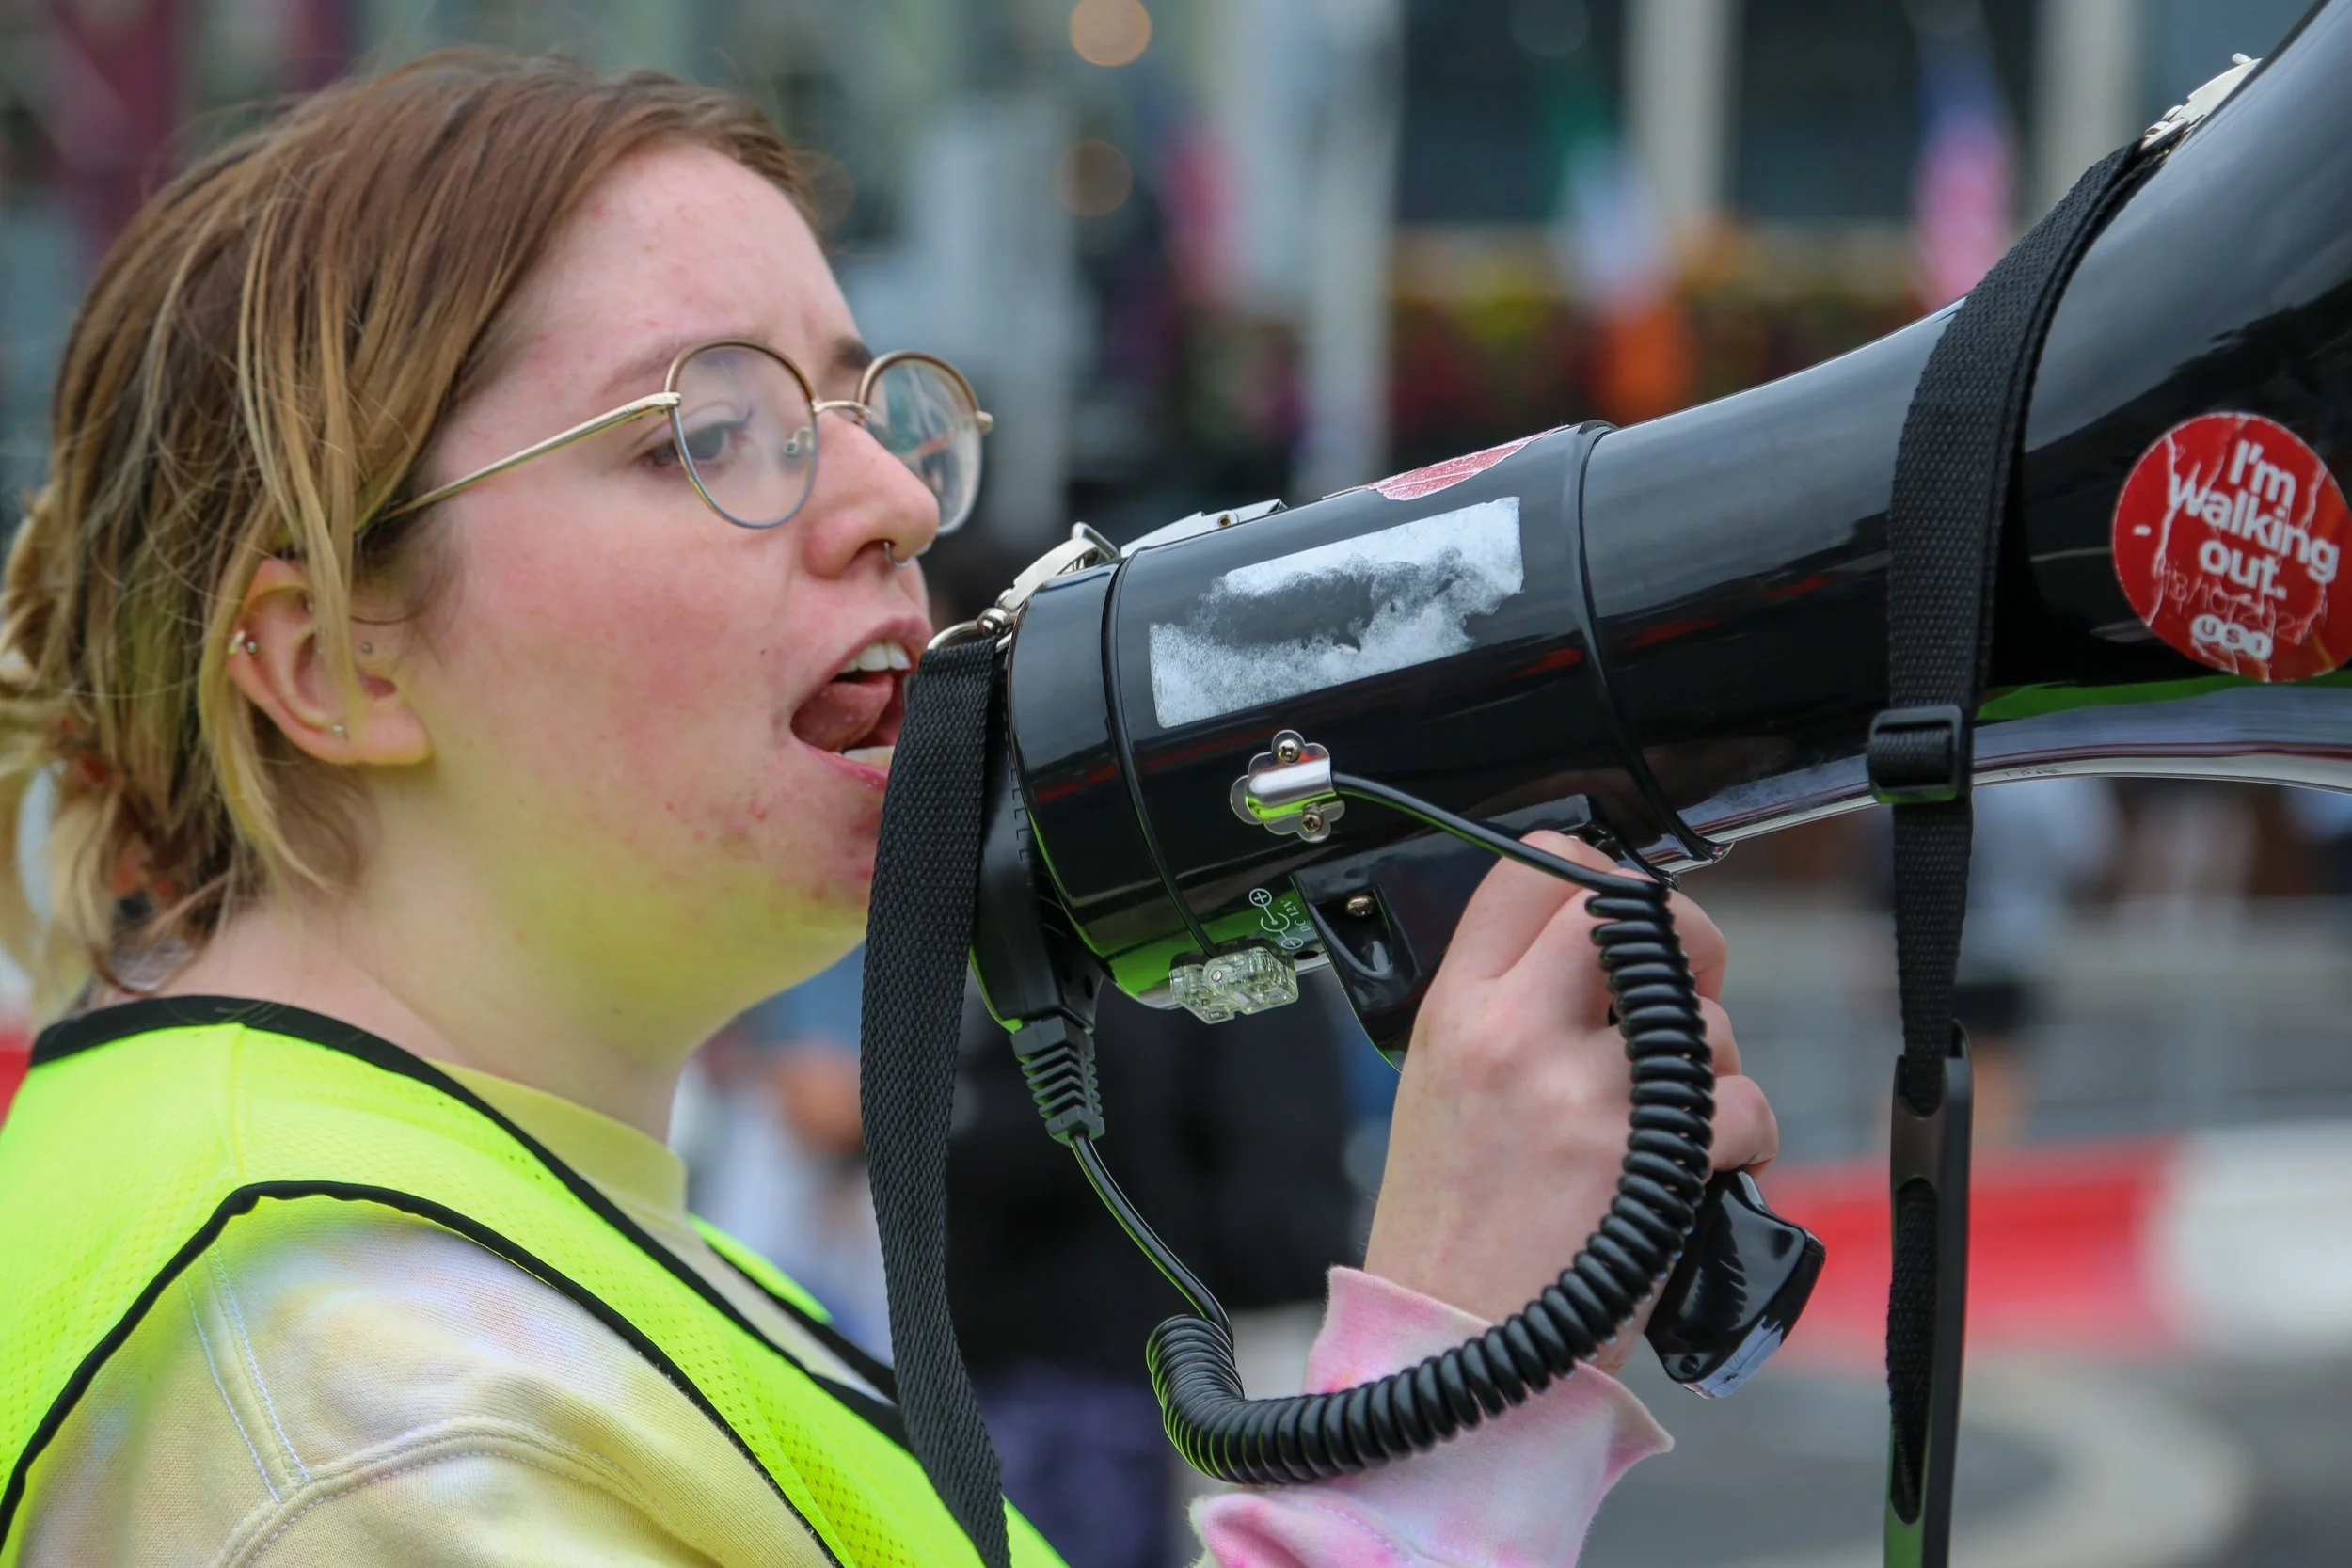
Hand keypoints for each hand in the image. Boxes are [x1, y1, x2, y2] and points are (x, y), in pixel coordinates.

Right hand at [1361, 832, 1778, 1375]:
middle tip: (1682, 986)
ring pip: (1704, 1017)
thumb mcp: (1439, 1087)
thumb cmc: (1447, 1233)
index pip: (1531, 871)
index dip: (1594, 871)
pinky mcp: (1647, 1157)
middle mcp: (1515, 1033)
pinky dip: (1744, 1136)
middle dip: (1682, 936)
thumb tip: (1600, 958)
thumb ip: (1507, 1012)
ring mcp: (1583, 1091)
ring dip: (1716, 1062)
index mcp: (1457, 1010)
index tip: (1617, 908)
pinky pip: (1745, 1102)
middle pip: (1630, 907)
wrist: (1448, 1342)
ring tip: (1676, 1115)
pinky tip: (1697, 1171)